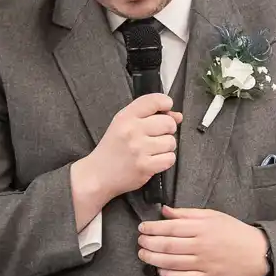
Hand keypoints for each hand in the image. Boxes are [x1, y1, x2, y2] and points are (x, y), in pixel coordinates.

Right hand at [73, 94, 179, 221]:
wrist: (97, 175)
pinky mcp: (146, 166)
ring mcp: (139, 149)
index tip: (167, 109)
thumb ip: (149, 116)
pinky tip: (153, 160)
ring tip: (152, 150)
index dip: (166, 103)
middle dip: (168, 130)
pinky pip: (170, 158)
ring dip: (166, 147)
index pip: (154, 100)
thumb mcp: (123, 125)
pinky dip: (165, 160)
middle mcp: (132, 130)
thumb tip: (177, 116)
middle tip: (156, 136)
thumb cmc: (113, 149)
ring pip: (171, 142)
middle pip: (168, 123)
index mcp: (125, 117)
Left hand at [137, 207, 269, 275]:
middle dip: (148, 244)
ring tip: (144, 255)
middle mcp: (202, 246)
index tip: (142, 228)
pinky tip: (160, 270)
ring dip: (152, 259)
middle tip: (140, 242)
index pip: (170, 228)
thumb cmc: (235, 232)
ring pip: (170, 263)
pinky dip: (168, 275)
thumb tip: (165, 211)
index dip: (152, 228)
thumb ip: (187, 214)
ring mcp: (205, 264)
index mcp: (203, 228)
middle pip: (166, 246)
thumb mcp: (213, 216)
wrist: (258, 253)